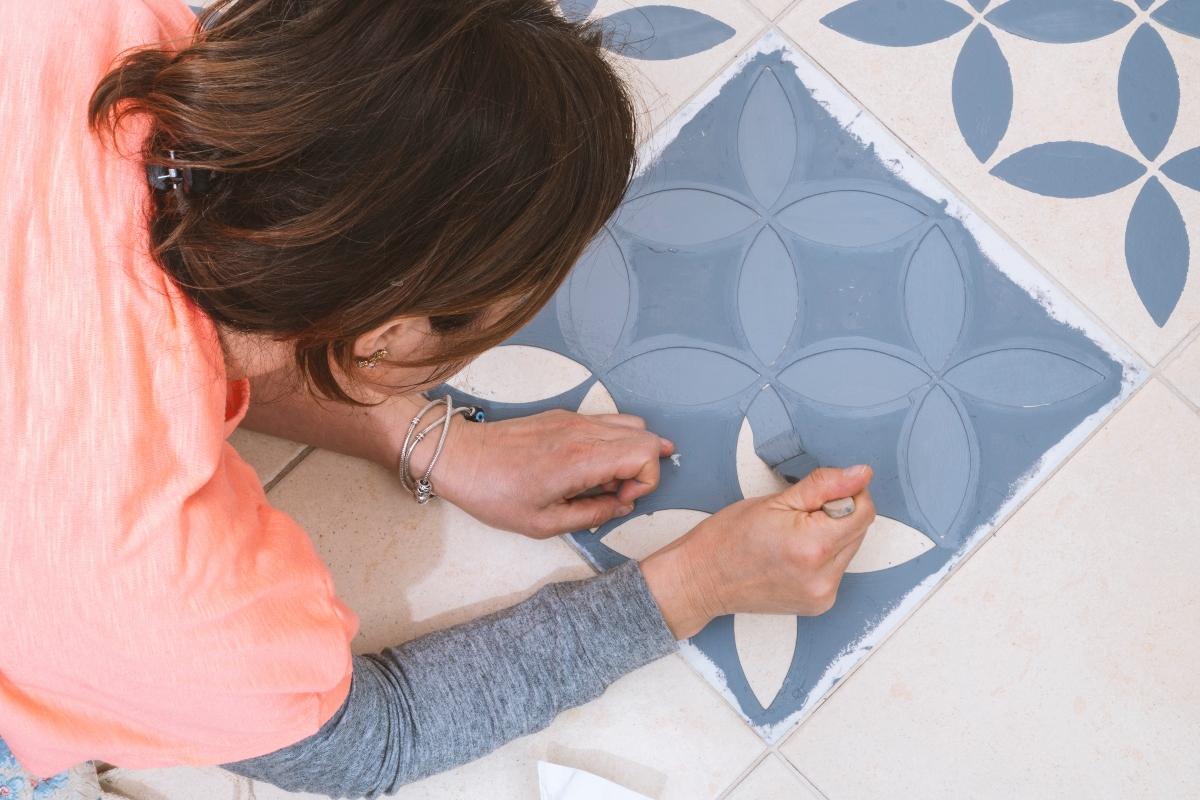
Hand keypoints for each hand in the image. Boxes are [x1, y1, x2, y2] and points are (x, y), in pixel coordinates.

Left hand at [412, 409, 674, 538]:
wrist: (460, 458)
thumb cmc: (494, 492)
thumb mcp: (544, 523)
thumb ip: (593, 515)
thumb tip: (620, 506)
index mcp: (581, 458)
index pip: (646, 452)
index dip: (645, 480)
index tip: (621, 498)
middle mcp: (582, 431)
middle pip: (645, 436)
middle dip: (642, 468)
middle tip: (615, 491)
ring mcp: (573, 419)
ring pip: (630, 425)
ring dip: (629, 453)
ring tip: (603, 479)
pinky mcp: (563, 415)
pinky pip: (605, 423)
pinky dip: (611, 444)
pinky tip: (587, 467)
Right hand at [639, 466, 874, 638]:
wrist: (702, 580)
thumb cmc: (727, 538)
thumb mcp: (774, 500)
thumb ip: (824, 485)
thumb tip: (860, 474)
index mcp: (813, 547)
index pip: (863, 510)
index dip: (847, 493)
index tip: (821, 494)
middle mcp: (823, 577)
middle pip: (858, 530)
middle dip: (835, 515)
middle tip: (796, 517)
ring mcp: (822, 595)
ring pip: (849, 550)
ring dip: (830, 537)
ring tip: (791, 538)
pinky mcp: (819, 604)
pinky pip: (836, 569)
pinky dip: (822, 558)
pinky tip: (792, 556)